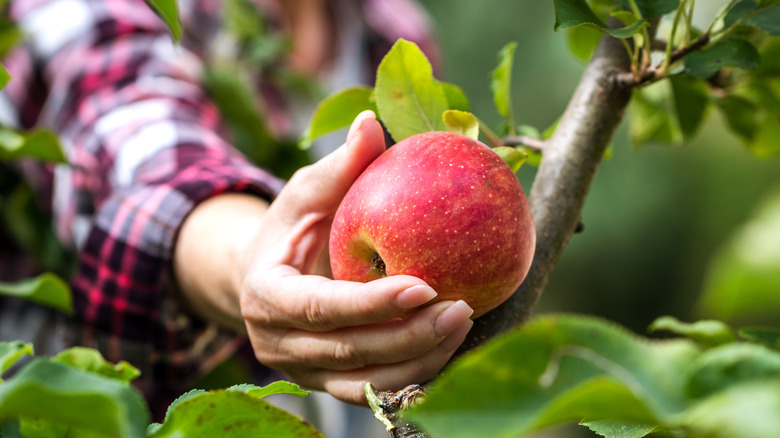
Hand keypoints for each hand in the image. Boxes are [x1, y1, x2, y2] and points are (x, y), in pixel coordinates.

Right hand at [239, 111, 473, 403]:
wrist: (264, 279)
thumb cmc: (291, 228)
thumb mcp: (306, 194)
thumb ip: (339, 167)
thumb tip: (373, 123)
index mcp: (266, 297)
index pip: (318, 308)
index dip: (370, 303)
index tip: (424, 285)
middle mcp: (279, 344)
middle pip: (350, 351)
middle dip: (409, 335)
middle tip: (463, 308)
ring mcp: (304, 372)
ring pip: (367, 382)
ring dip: (420, 360)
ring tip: (465, 325)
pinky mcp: (329, 384)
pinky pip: (375, 390)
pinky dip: (414, 375)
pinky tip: (451, 349)